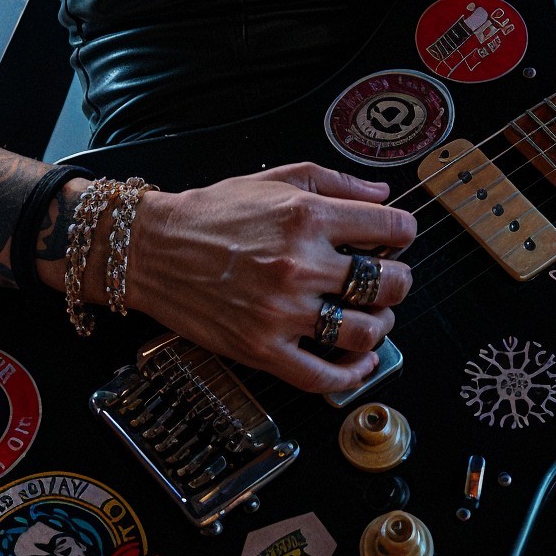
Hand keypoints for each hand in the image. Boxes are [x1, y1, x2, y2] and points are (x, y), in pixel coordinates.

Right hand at [121, 163, 416, 393]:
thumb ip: (335, 183)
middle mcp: (300, 264)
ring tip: (372, 317)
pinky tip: (359, 361)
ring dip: (381, 326)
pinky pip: (323, 376)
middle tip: (388, 281)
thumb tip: (382, 196)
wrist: (152, 249)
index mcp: (307, 217)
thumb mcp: (274, 180)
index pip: (391, 229)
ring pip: (365, 331)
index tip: (396, 240)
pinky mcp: (262, 348)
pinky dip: (353, 373)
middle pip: (388, 284)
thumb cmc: (210, 214)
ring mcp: (282, 311)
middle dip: (398, 282)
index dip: (403, 234)